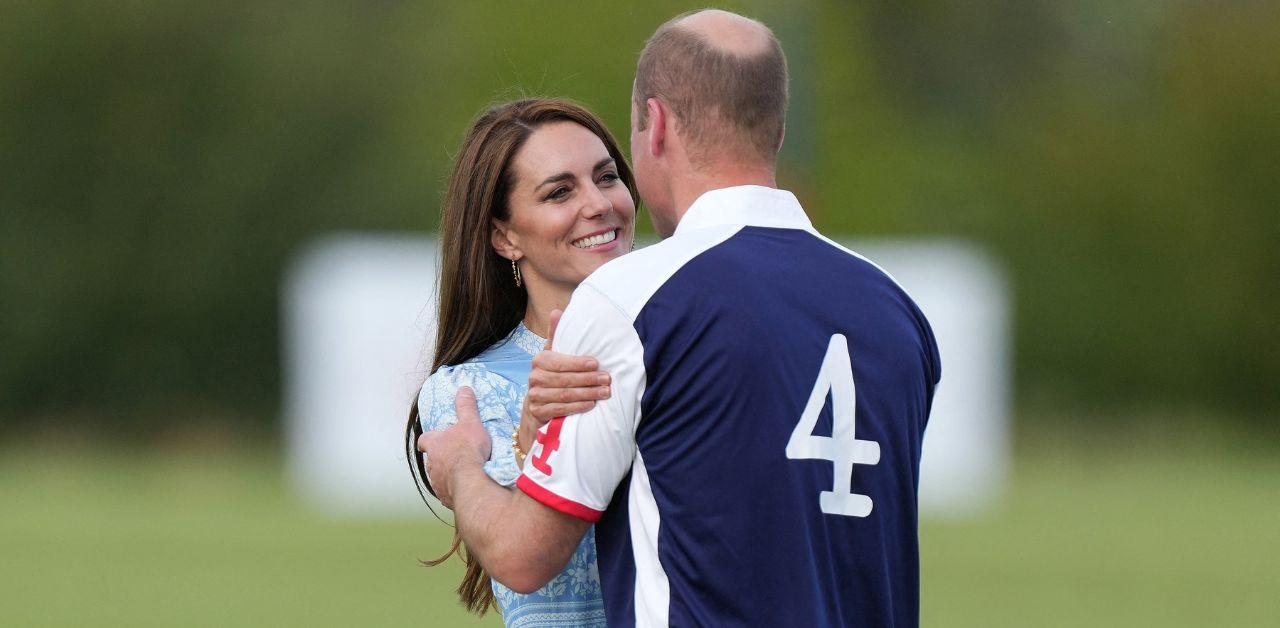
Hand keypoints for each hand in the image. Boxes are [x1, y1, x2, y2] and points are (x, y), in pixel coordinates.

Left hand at [417, 386, 490, 507]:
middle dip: (440, 458)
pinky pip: (447, 493)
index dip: (429, 439)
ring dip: (447, 474)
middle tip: (455, 456)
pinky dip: (454, 490)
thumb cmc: (468, 449)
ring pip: (438, 477)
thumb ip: (465, 406)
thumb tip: (463, 389)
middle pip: (431, 459)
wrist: (471, 480)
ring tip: (463, 473)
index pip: (424, 440)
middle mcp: (430, 464)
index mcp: (433, 444)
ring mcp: (436, 482)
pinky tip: (465, 488)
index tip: (434, 439)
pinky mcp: (445, 497)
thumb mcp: (470, 422)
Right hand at [517, 309, 611, 463]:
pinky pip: (560, 410)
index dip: (578, 363)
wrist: (538, 405)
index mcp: (539, 360)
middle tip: (607, 379)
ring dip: (587, 394)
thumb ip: (557, 335)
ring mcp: (535, 396)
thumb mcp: (554, 354)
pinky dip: (577, 407)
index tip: (596, 364)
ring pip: (564, 395)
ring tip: (605, 392)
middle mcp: (534, 378)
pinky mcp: (538, 412)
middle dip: (588, 380)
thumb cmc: (552, 375)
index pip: (559, 361)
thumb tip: (557, 311)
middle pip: (564, 379)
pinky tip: (591, 405)